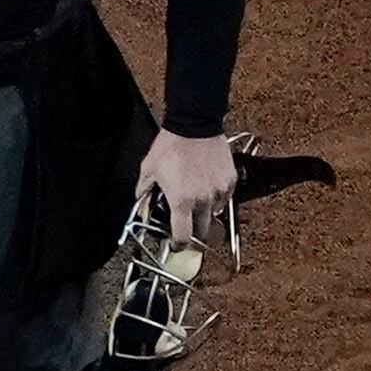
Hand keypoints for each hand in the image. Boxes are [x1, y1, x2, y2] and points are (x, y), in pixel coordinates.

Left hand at [137, 129, 238, 246]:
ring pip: (214, 214)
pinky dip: (217, 199)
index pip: (183, 236)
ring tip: (196, 203)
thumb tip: (140, 203)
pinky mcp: (230, 180)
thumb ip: (143, 192)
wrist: (194, 125)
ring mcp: (219, 190)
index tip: (176, 245)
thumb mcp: (148, 172)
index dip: (178, 245)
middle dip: (193, 232)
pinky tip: (207, 190)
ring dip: (205, 214)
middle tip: (187, 226)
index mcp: (181, 202)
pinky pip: (225, 198)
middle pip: (202, 230)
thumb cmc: (170, 147)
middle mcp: (202, 200)